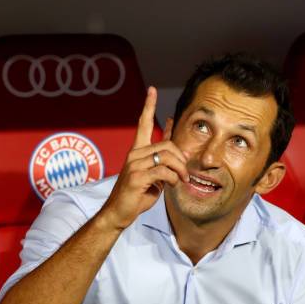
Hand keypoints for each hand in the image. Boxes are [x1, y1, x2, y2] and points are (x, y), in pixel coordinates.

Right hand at [104, 86, 189, 229]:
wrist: (118, 213)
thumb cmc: (136, 196)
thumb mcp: (153, 176)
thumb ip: (162, 164)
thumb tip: (180, 154)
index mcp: (136, 152)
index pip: (142, 124)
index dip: (148, 106)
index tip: (151, 90)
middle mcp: (134, 154)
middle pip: (167, 145)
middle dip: (181, 159)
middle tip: (186, 173)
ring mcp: (134, 165)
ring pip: (167, 157)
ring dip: (180, 170)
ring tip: (181, 181)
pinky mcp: (137, 177)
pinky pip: (163, 171)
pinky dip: (173, 179)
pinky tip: (172, 185)